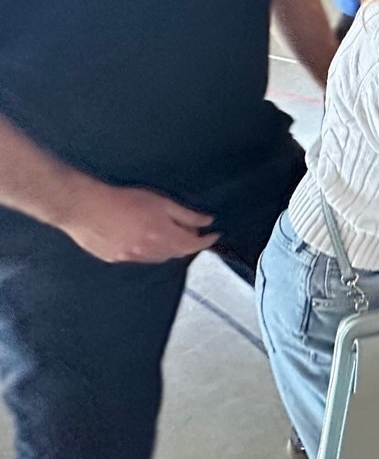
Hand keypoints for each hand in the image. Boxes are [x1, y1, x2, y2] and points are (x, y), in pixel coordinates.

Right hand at [55, 183, 216, 263]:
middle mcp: (149, 252)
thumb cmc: (124, 200)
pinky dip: (148, 251)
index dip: (207, 241)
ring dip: (169, 248)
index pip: (193, 245)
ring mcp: (130, 258)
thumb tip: (208, 221)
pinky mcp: (114, 258)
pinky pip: (139, 258)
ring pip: (158, 257)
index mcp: (163, 236)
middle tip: (193, 232)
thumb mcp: (161, 202)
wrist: (84, 207)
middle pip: (176, 252)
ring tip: (171, 235)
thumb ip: (187, 215)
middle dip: (188, 243)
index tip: (215, 235)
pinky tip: (144, 239)